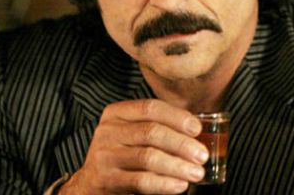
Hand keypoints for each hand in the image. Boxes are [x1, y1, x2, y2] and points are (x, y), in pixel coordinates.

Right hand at [59, 99, 208, 193]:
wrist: (90, 184)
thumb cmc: (122, 155)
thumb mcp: (133, 134)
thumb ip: (158, 128)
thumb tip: (198, 131)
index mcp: (116, 113)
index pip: (150, 108)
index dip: (176, 117)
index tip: (197, 129)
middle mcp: (107, 131)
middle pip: (151, 132)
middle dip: (182, 144)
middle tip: (202, 155)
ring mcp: (104, 155)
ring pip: (148, 157)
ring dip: (178, 166)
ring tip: (197, 173)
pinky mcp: (105, 179)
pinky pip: (140, 181)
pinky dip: (164, 183)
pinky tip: (180, 186)